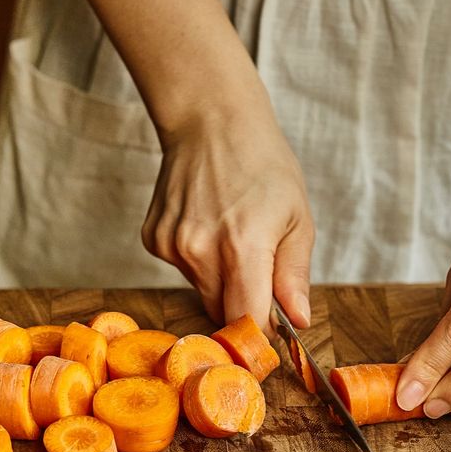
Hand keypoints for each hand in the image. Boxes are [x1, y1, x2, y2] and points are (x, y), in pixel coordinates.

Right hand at [142, 95, 314, 334]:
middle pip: (222, 312)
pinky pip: (182, 271)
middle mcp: (200, 251)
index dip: (262, 330)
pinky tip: (206, 224)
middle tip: (258, 266)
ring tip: (231, 233)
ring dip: (220, 280)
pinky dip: (197, 260)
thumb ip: (294, 275)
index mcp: (243, 246)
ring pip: (202, 292)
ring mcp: (171, 245)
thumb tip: (297, 322)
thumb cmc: (262, 164)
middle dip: (244, 302)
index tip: (273, 326)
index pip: (247, 320)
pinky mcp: (152, 240)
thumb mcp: (296, 217)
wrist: (209, 121)